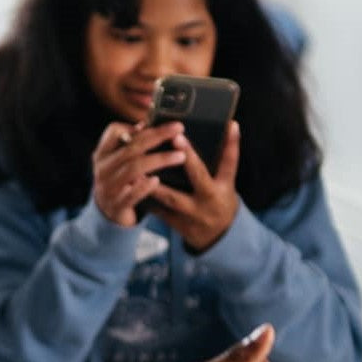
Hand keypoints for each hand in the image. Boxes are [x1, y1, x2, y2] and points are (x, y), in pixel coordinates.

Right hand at [90, 121, 186, 226]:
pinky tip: (158, 180)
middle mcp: (102, 169)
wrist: (108, 213)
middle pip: (131, 147)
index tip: (154, 123)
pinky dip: (145, 186)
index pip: (114, 131)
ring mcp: (108, 188)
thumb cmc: (119, 180)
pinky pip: (132, 194)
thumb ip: (129, 144)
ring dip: (159, 160)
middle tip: (179, 129)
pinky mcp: (117, 205)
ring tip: (181, 156)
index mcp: (102, 154)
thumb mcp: (118, 161)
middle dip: (157, 136)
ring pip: (134, 169)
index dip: (134, 126)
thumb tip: (144, 125)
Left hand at [143, 119, 241, 251]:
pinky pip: (157, 209)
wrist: (217, 237)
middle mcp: (209, 200)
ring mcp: (192, 213)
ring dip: (155, 181)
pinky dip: (144, 196)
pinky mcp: (175, 222)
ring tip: (141, 165)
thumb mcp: (227, 180)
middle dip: (189, 158)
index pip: (228, 163)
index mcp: (223, 187)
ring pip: (172, 197)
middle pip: (199, 177)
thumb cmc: (221, 200)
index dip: (229, 145)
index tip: (227, 125)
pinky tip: (130, 184)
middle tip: (176, 138)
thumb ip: (226, 156)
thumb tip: (231, 124)